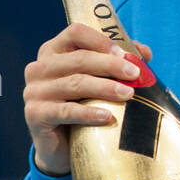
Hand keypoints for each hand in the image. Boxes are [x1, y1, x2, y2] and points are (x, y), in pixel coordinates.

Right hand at [22, 23, 152, 175]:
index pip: (75, 33)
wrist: (60, 146)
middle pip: (79, 58)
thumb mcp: (97, 81)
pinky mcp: (36, 114)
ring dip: (105, 88)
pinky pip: (66, 111)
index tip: (124, 55)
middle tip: (135, 75)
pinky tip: (107, 116)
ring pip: (75, 83)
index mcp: (53, 51)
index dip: (101, 41)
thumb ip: (117, 62)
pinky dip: (89, 113)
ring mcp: (34, 91)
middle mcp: (39, 68)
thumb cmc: (80, 106)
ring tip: (128, 94)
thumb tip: (144, 52)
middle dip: (111, 65)